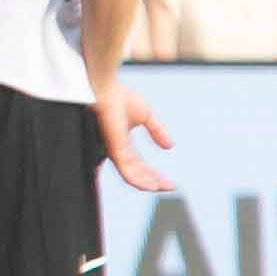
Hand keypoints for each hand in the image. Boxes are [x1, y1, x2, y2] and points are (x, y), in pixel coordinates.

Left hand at [92, 76, 173, 192]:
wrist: (106, 87)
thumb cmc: (118, 96)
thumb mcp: (145, 115)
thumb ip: (157, 131)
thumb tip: (170, 146)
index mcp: (122, 143)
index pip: (139, 165)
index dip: (153, 175)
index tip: (168, 182)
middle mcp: (116, 150)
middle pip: (137, 173)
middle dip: (153, 181)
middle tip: (169, 187)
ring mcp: (114, 151)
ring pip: (131, 175)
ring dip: (148, 183)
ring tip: (162, 188)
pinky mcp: (113, 150)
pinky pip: (126, 171)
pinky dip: (138, 180)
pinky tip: (151, 186)